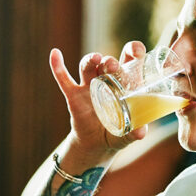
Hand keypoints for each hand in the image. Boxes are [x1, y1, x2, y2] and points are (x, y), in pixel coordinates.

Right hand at [49, 41, 148, 156]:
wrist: (97, 145)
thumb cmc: (118, 133)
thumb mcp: (128, 133)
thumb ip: (135, 131)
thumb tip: (140, 133)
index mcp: (125, 83)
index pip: (130, 59)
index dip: (134, 50)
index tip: (136, 51)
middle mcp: (107, 80)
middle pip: (107, 62)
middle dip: (110, 60)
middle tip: (113, 65)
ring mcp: (89, 86)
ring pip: (88, 66)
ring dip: (90, 60)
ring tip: (95, 58)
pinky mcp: (74, 95)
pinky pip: (64, 79)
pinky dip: (58, 67)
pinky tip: (55, 54)